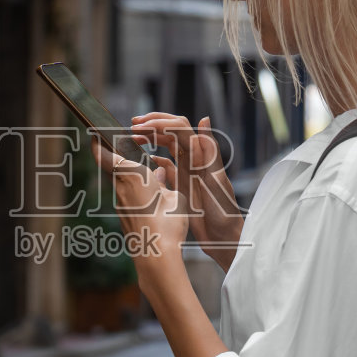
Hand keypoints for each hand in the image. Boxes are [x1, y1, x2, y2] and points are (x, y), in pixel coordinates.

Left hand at [91, 137, 187, 269]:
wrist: (157, 254)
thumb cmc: (169, 222)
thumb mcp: (175, 196)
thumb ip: (166, 183)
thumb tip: (160, 175)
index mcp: (132, 176)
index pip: (105, 155)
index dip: (97, 143)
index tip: (95, 135)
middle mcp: (121, 189)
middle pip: (112, 168)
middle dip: (116, 158)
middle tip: (126, 150)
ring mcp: (120, 206)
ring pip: (121, 185)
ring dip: (129, 178)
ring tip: (146, 178)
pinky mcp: (123, 219)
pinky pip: (126, 199)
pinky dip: (135, 194)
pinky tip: (149, 199)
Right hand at [130, 113, 244, 271]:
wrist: (224, 238)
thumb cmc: (224, 211)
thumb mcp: (216, 180)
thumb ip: (209, 151)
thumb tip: (205, 119)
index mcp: (201, 156)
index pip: (179, 128)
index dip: (160, 122)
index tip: (141, 125)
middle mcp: (194, 160)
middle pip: (171, 133)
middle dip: (153, 125)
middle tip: (133, 125)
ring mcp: (187, 172)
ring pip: (166, 148)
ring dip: (151, 140)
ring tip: (134, 138)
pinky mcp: (182, 185)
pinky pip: (166, 168)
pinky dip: (154, 162)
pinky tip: (144, 162)